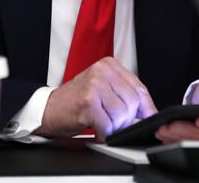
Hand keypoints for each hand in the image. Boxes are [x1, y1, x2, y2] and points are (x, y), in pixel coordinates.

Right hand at [34, 57, 156, 141]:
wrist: (48, 108)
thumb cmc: (76, 100)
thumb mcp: (102, 88)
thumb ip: (123, 93)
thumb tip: (148, 110)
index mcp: (109, 65)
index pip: (139, 87)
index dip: (147, 107)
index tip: (150, 117)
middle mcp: (102, 71)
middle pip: (133, 102)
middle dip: (127, 120)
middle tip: (114, 123)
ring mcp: (94, 86)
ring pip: (123, 115)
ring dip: (114, 127)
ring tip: (102, 124)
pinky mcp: (87, 103)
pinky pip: (108, 125)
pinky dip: (104, 134)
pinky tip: (96, 130)